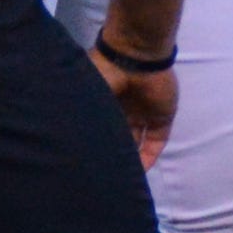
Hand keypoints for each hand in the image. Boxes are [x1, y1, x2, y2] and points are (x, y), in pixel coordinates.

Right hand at [88, 54, 178, 169]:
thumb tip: (70, 142)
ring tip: (120, 177)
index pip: (102, 128)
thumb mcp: (88, 93)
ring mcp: (145, 112)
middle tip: (104, 175)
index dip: (97, 144)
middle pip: (120, 137)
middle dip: (113, 155)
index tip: (88, 164)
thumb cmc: (106, 71)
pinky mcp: (162, 117)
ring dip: (132, 159)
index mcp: (106, 100)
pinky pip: (156, 140)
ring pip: (138, 142)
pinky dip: (149, 156)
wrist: (135, 55)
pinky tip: (139, 171)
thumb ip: (83, 117)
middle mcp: (124, 108)